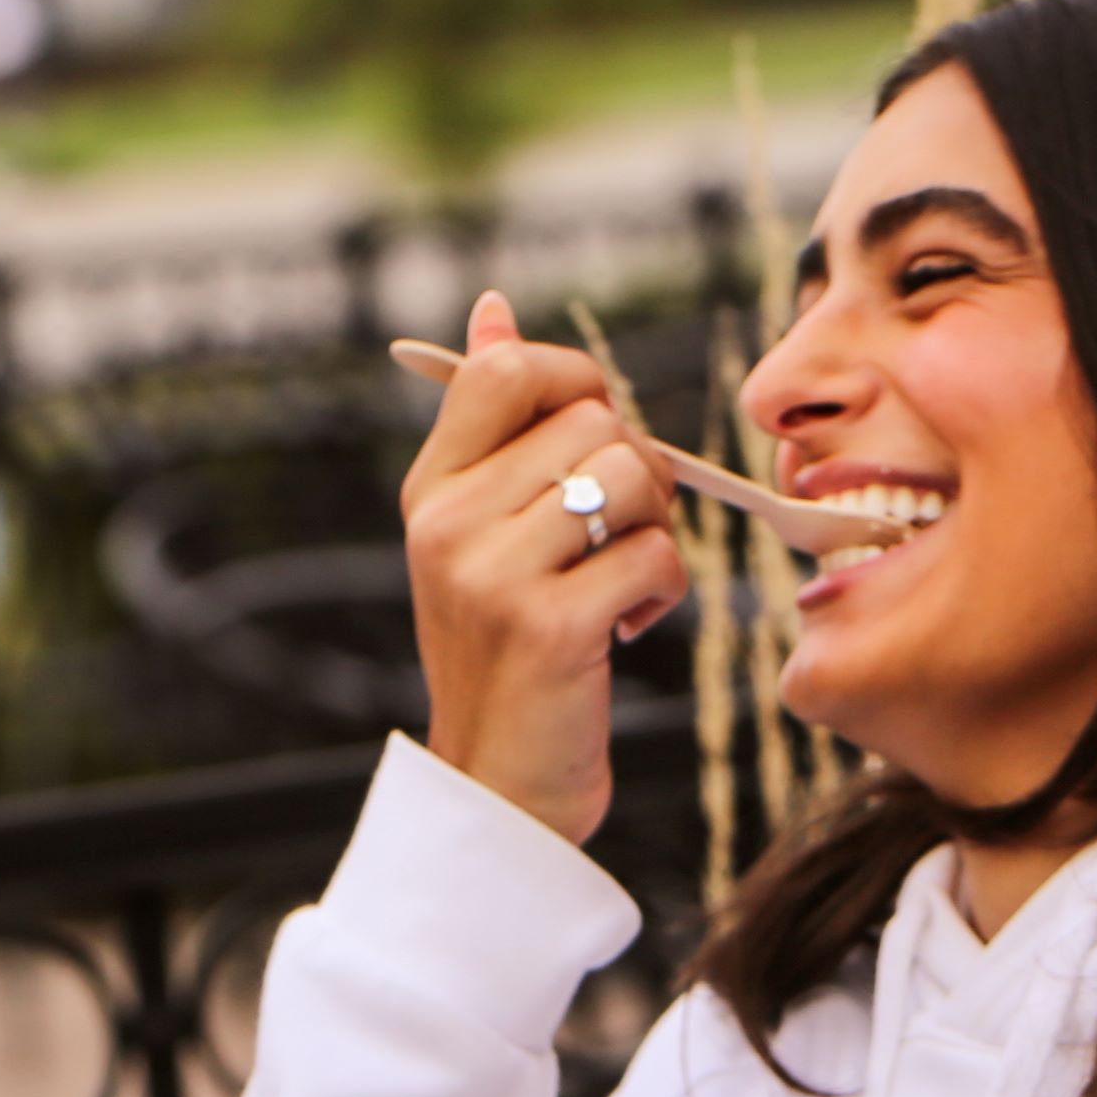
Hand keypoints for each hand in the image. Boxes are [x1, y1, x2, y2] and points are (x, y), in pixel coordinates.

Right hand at [398, 291, 684, 841]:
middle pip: (594, 422)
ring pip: (631, 479)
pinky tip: (626, 627)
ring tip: (621, 582)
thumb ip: (493, 425)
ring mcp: (491, 573)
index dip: (580, 384)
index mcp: (432, 488)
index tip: (596, 443)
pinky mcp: (546, 627)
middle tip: (618, 537)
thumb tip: (495, 308)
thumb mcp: (482, 533)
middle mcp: (447, 522)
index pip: (509, 368)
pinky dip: (664, 590)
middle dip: (638, 472)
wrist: (499, 788)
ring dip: (657, 531)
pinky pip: (654, 556)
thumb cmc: (508, 653)